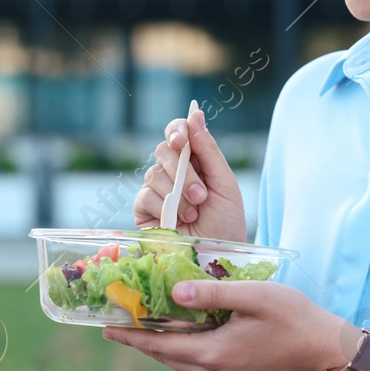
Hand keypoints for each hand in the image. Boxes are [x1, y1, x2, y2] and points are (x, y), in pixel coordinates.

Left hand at [103, 278, 354, 370]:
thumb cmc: (294, 319)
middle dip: (140, 339)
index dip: (130, 335)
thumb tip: (174, 293)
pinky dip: (180, 349)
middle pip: (164, 356)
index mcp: (212, 354)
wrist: (327, 353)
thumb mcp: (253, 297)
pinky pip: (195, 366)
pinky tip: (179, 333)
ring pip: (179, 362)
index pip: (158, 345)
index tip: (104, 327)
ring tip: (142, 325)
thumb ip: (211, 294)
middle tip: (118, 321)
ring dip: (160, 345)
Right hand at [132, 106, 247, 242]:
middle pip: (163, 150)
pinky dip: (162, 207)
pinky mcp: (143, 210)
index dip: (176, 130)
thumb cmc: (226, 222)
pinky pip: (144, 196)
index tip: (182, 140)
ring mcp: (156, 190)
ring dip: (177, 195)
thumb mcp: (225, 184)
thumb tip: (195, 113)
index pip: (177, 132)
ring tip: (195, 214)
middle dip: (183, 173)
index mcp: (194, 160)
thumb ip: (209, 150)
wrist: (217, 257)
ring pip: (154, 173)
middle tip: (201, 195)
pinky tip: (178, 221)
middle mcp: (172, 171)